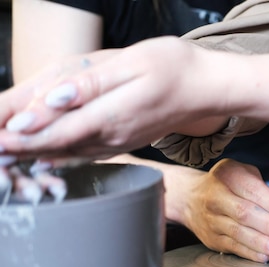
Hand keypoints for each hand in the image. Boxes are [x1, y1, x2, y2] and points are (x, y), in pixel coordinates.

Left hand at [0, 37, 226, 160]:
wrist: (208, 88)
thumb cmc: (175, 69)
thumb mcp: (133, 64)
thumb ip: (91, 85)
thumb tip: (53, 99)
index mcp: (110, 114)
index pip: (55, 130)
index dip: (21, 137)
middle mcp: (112, 134)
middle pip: (56, 146)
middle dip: (19, 149)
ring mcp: (119, 141)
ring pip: (68, 153)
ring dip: (35, 156)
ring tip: (7, 157)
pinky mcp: (124, 141)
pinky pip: (86, 154)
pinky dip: (60, 157)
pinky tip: (46, 159)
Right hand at [173, 159, 268, 262]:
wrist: (189, 197)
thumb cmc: (226, 184)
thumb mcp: (242, 172)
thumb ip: (261, 187)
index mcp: (227, 175)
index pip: (251, 190)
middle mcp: (216, 197)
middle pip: (244, 213)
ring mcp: (211, 220)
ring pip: (238, 233)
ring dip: (261, 242)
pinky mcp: (212, 239)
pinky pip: (233, 247)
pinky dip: (250, 253)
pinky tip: (265, 256)